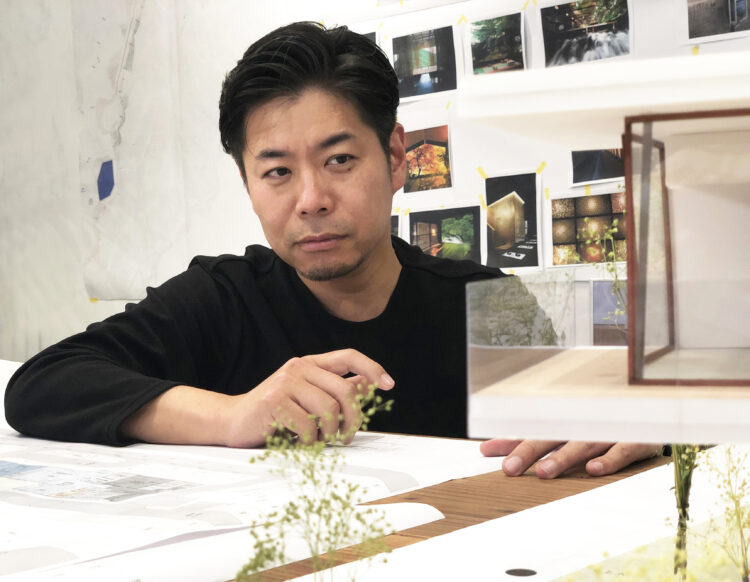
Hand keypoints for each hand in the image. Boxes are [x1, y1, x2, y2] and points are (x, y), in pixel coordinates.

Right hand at [223, 349, 393, 447]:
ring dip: (330, 433)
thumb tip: (368, 382)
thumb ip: (334, 387)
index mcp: (309, 364)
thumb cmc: (274, 411)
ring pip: (329, 409)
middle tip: (346, 436)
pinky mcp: (274, 402)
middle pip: (345, 390)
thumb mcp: (307, 395)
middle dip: (353, 418)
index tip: (389, 384)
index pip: (348, 356)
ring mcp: (286, 383)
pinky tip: (301, 442)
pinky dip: (311, 441)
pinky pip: (309, 425)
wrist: (233, 421)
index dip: (372, 368)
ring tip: (321, 441)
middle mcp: (299, 368)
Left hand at [479, 439, 662, 478]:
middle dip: (528, 451)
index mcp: (564, 424)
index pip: (531, 431)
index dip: (509, 441)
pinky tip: (593, 470)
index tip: (485, 451)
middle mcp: (582, 425)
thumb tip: (485, 447)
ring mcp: (608, 431)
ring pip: (582, 444)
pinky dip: (608, 460)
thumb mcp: (566, 434)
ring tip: (544, 472)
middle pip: (551, 437)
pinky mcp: (635, 440)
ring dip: (563, 458)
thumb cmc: (600, 428)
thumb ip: (527, 442)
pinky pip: (621, 450)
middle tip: (509, 469)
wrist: (654, 416)